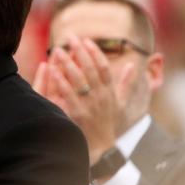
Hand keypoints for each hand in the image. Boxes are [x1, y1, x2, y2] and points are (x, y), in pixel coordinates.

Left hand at [32, 34, 134, 164]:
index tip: (87, 40)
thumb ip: (126, 83)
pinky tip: (52, 70)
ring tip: (58, 50)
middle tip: (70, 36)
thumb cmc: (109, 124)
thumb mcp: (121, 103)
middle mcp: (101, 95)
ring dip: (68, 62)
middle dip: (80, 51)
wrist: (102, 148)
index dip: (96, 52)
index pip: (105, 67)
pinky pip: (68, 93)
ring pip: (78, 78)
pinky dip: (61, 80)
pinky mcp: (78, 112)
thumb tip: (132, 64)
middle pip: (91, 68)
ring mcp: (89, 104)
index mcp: (111, 92)